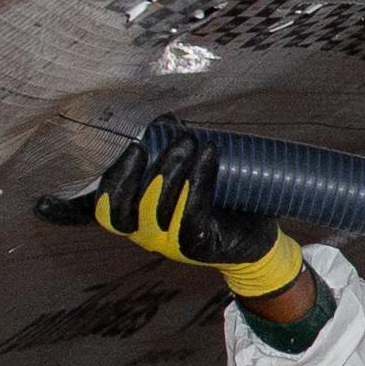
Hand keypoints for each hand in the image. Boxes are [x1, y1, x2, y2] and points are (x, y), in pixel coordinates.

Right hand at [39, 124, 302, 298]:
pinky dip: (198, 181)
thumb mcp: (189, 175)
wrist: (257, 232)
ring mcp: (170, 245)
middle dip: (140, 168)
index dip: (114, 179)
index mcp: (136, 218)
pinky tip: (208, 155)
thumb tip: (165, 119)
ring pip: (156, 209)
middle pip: (126, 207)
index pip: (107, 207)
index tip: (135, 145)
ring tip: (189, 141)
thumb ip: (171, 152)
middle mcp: (147, 235)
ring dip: (170, 170)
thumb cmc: (219, 200)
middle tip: (165, 137)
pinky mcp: (198, 247)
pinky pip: (191, 213)